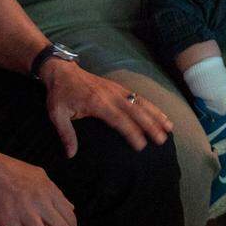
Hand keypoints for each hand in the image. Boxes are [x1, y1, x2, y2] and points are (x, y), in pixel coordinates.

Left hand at [41, 59, 172, 157]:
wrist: (62, 70)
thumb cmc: (60, 94)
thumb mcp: (57, 114)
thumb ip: (65, 134)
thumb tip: (71, 155)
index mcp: (97, 103)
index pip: (118, 119)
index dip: (131, 132)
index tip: (142, 146)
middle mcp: (111, 95)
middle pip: (135, 111)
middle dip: (150, 125)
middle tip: (161, 140)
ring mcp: (117, 89)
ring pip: (140, 102)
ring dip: (155, 114)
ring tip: (169, 127)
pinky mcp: (118, 87)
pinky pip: (138, 97)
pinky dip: (151, 106)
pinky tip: (160, 114)